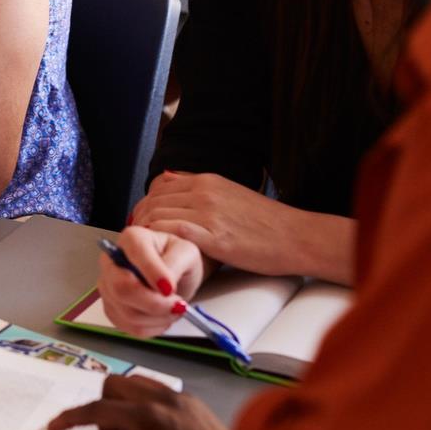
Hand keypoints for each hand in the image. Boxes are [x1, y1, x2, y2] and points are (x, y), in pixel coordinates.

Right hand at [49, 374, 228, 429]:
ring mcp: (179, 397)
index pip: (97, 410)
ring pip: (135, 382)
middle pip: (113, 385)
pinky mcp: (193, 402)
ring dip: (124, 403)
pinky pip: (157, 390)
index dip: (71, 418)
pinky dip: (145, 404)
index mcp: (146, 418)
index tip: (54, 427)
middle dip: (103, 408)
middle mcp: (161, 398)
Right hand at [99, 227, 207, 337]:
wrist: (172, 275)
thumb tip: (164, 286)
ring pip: (127, 312)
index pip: (135, 253)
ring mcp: (108, 286)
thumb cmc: (177, 258)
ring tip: (175, 309)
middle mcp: (112, 261)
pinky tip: (162, 317)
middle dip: (154, 304)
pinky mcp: (112, 309)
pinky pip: (130, 327)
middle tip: (178, 305)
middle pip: (122, 288)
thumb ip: (175, 264)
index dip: (152, 272)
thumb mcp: (186, 253)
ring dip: (158, 318)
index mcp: (131, 239)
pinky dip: (152, 327)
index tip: (170, 289)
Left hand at [133, 171, 299, 277]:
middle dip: (141, 216)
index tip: (142, 217)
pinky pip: (174, 231)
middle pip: (155, 199)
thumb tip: (170, 179)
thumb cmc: (265, 221)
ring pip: (160, 214)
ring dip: (147, 230)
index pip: (160, 185)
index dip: (146, 202)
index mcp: (207, 179)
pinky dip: (160, 238)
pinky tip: (158, 250)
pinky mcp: (215, 236)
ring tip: (143, 246)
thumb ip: (200, 188)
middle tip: (135, 234)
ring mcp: (208, 212)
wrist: (295, 236)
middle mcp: (204, 191)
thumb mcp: (229, 192)